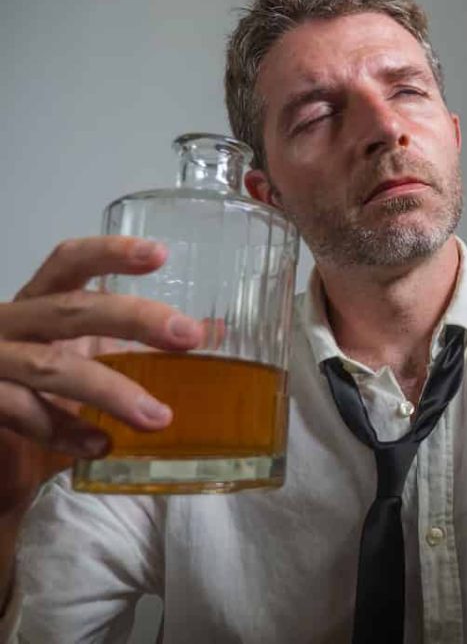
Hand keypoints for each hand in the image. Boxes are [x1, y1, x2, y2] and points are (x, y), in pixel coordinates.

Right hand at [0, 236, 202, 518]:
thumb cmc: (40, 395)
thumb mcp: (90, 361)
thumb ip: (139, 346)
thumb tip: (214, 330)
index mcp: (39, 306)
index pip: (68, 263)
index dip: (109, 252)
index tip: (160, 253)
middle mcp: (9, 325)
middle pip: (71, 310)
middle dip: (133, 319)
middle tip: (189, 336)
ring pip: (50, 367)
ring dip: (110, 390)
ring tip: (159, 417)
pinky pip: (21, 412)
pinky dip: (63, 430)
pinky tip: (101, 446)